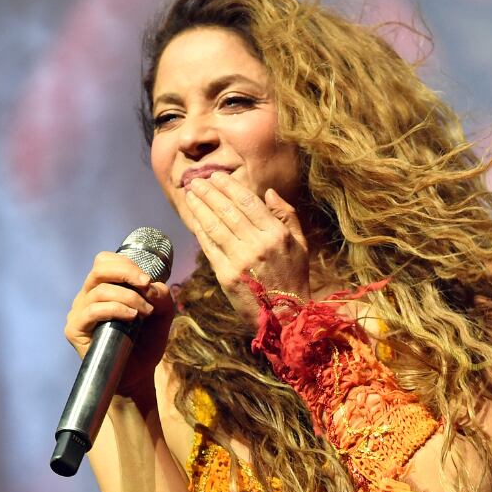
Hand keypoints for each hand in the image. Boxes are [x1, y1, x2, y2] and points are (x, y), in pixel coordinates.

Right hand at [64, 251, 174, 401]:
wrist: (137, 374)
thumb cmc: (146, 342)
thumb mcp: (161, 314)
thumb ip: (161, 296)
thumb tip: (150, 286)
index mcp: (103, 287)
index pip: (105, 261)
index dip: (126, 264)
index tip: (147, 280)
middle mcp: (87, 296)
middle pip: (99, 268)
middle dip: (127, 272)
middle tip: (146, 285)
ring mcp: (79, 312)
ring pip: (100, 291)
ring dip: (128, 297)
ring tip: (144, 312)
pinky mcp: (75, 330)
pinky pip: (92, 311)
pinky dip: (115, 309)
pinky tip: (131, 317)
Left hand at [184, 171, 309, 322]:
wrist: (285, 316)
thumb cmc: (294, 277)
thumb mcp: (300, 244)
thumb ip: (287, 215)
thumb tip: (269, 192)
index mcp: (276, 234)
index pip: (248, 202)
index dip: (229, 186)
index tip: (216, 176)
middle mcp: (257, 244)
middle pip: (228, 211)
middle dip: (209, 193)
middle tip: (195, 180)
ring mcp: (240, 260)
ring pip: (215, 226)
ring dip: (200, 208)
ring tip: (190, 194)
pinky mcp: (226, 275)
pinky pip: (209, 247)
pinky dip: (200, 231)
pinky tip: (193, 219)